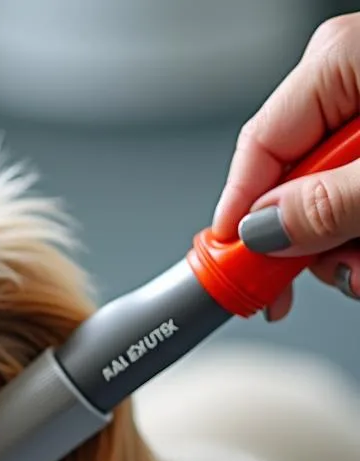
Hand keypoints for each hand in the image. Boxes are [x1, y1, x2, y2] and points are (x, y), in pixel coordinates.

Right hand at [212, 14, 359, 320]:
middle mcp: (352, 84)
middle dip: (303, 245)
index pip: (257, 149)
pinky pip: (354, 200)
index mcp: (343, 62)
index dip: (239, 218)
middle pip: (288, 183)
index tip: (229, 272)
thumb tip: (265, 232)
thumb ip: (330, 202)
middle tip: (315, 284)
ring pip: (325, 201)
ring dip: (341, 251)